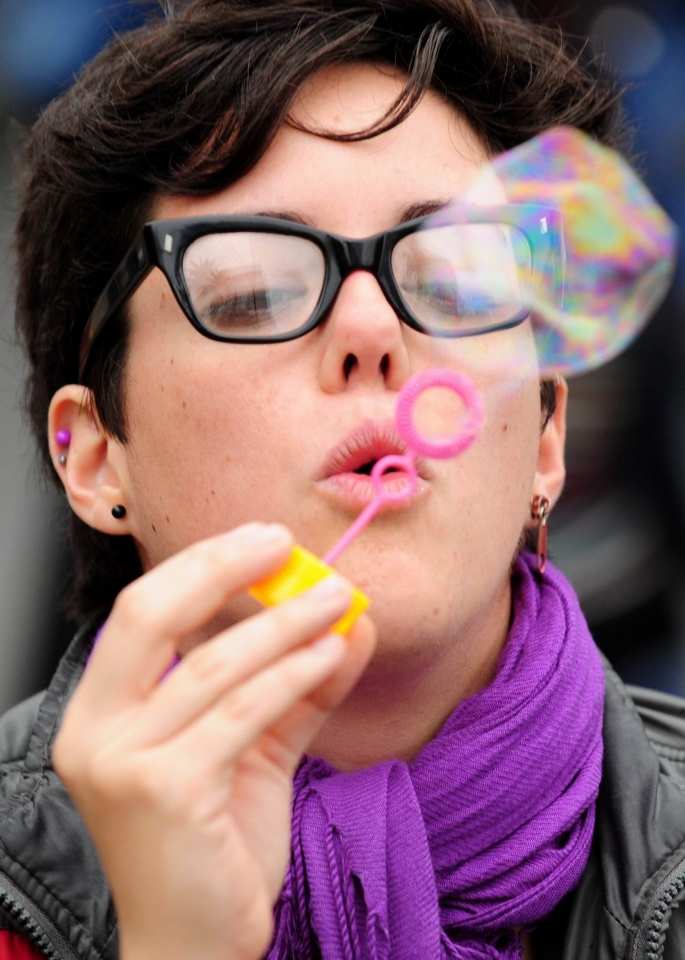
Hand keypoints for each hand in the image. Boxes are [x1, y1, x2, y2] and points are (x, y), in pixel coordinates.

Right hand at [52, 523, 375, 959]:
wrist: (195, 946)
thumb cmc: (215, 844)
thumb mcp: (256, 748)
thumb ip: (296, 683)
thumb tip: (348, 617)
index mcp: (101, 710)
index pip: (143, 610)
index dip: (202, 565)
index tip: (262, 540)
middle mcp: (95, 730)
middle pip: (152, 615)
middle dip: (222, 568)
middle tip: (286, 544)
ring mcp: (124, 762)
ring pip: (212, 665)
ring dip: (284, 621)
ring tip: (337, 598)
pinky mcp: (167, 793)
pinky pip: (242, 712)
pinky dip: (291, 674)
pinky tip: (330, 652)